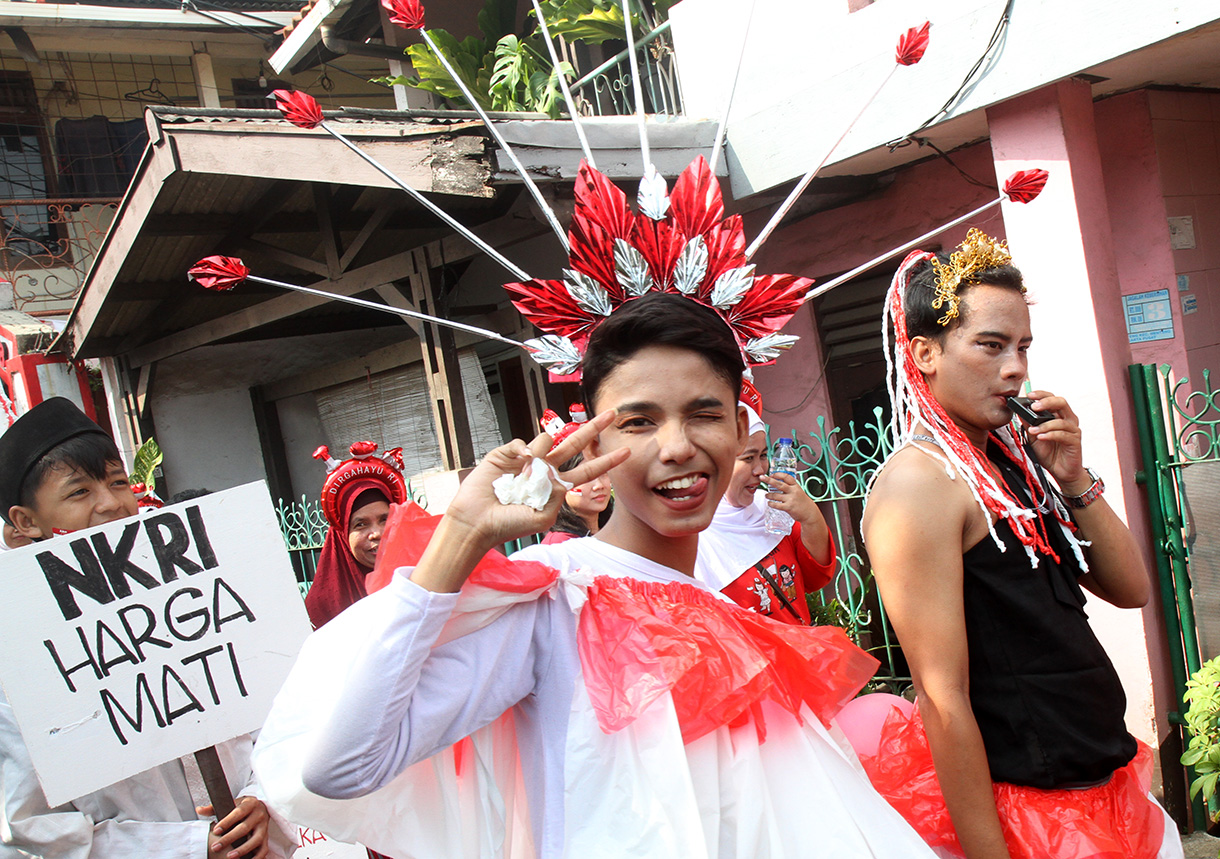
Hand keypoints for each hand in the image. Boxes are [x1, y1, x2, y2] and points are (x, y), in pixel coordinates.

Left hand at [198, 796, 269, 858]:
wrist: (260, 807)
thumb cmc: (242, 807)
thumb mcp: (231, 804)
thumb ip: (214, 808)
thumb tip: (199, 810)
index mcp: (250, 804)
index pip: (238, 812)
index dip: (227, 822)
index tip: (215, 831)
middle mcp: (259, 815)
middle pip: (245, 827)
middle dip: (229, 839)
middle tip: (215, 847)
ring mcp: (264, 827)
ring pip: (256, 839)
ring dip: (243, 849)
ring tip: (229, 857)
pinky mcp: (266, 837)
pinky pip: (264, 849)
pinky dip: (257, 857)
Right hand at [441, 408, 629, 554]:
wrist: (478, 521)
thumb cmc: (509, 524)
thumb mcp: (543, 517)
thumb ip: (557, 496)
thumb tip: (554, 470)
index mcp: (557, 486)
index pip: (588, 471)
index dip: (607, 461)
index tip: (626, 451)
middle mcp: (545, 469)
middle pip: (575, 444)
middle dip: (594, 427)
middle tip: (612, 412)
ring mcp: (528, 459)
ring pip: (546, 441)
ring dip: (541, 455)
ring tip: (525, 476)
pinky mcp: (508, 453)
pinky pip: (523, 443)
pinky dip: (523, 452)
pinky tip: (516, 463)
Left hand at [760, 472, 818, 525]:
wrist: (809, 513)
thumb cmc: (802, 502)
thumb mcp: (798, 491)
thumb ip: (790, 487)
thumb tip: (777, 483)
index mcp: (796, 486)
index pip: (786, 477)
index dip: (778, 474)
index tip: (771, 474)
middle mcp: (793, 491)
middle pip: (779, 484)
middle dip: (769, 480)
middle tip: (761, 477)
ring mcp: (791, 499)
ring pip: (776, 495)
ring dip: (768, 495)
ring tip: (766, 495)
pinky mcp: (788, 507)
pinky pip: (777, 505)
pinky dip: (771, 504)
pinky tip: (769, 503)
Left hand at [1021, 391, 1087, 491]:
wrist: (1061, 471)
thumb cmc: (1050, 453)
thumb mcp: (1033, 437)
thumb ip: (1029, 424)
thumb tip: (1019, 412)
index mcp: (1059, 416)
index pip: (1053, 398)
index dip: (1042, 394)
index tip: (1029, 395)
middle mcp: (1068, 420)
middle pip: (1061, 403)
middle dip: (1046, 402)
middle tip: (1033, 407)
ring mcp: (1073, 430)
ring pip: (1061, 420)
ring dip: (1045, 424)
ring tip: (1033, 430)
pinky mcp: (1075, 441)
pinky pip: (1063, 435)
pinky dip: (1050, 435)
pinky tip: (1041, 437)